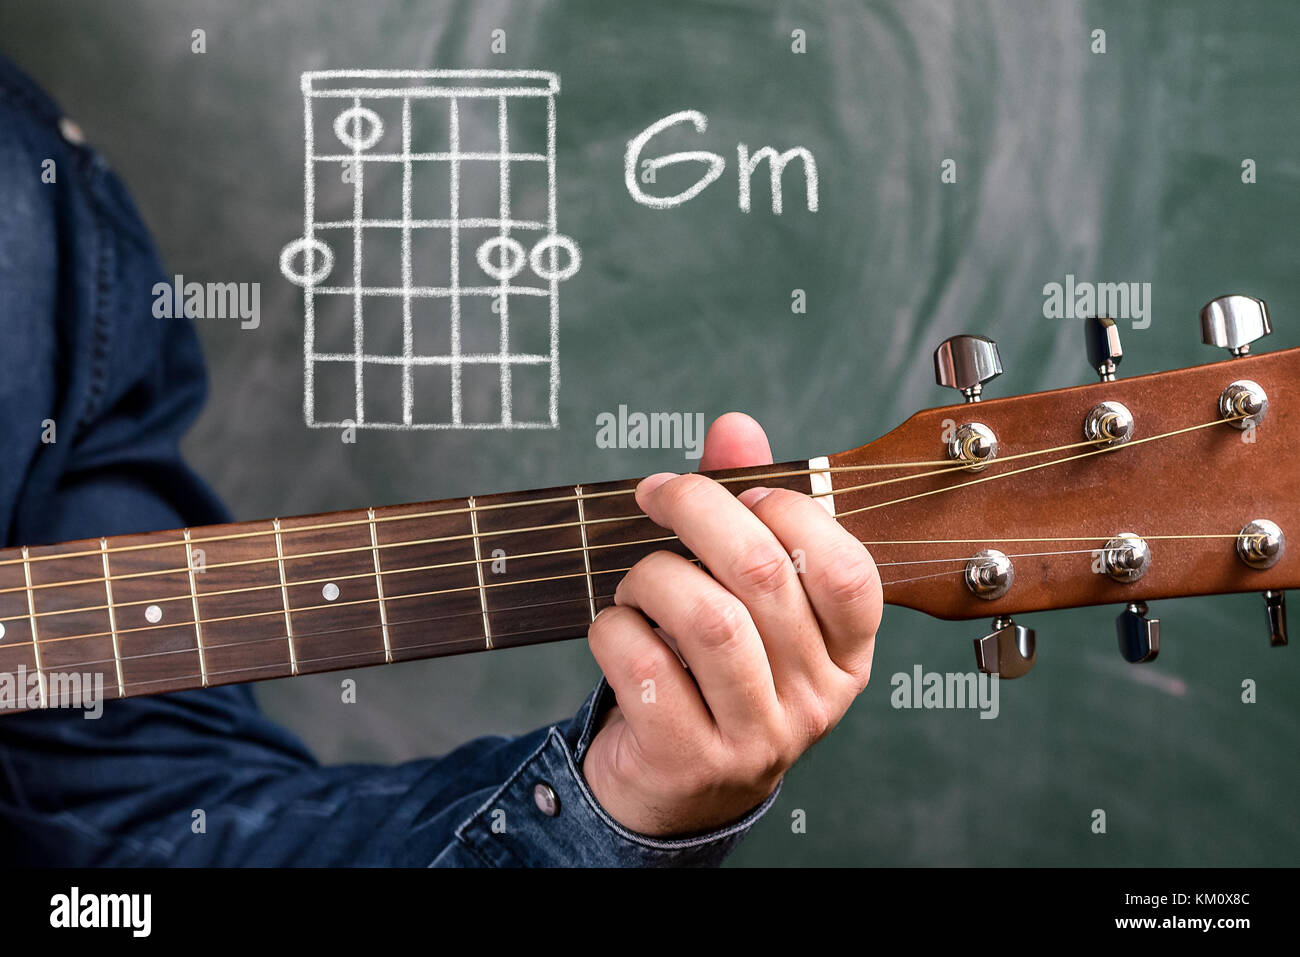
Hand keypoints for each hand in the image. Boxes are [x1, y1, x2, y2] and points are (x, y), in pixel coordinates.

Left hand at [582, 412, 881, 835]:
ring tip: (635, 580)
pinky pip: (647, 668)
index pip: (847, 570)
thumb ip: (746, 510)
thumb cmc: (714, 670)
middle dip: (696, 511)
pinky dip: (614, 630)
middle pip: (762, 576)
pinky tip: (614, 629)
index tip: (738, 490)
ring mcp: (758, 738)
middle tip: (656, 495)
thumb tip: (736, 427)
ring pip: (708, 621)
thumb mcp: (744, 597)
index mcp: (847, 653)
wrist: (677, 788)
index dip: (789, 511)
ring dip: (652, 576)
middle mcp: (816, 699)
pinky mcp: (691, 760)